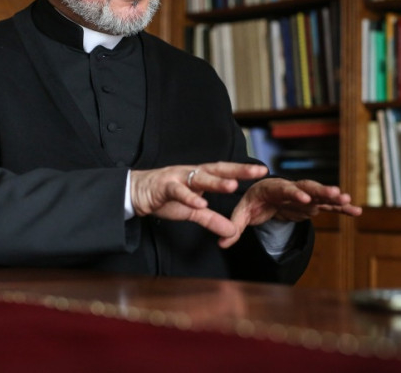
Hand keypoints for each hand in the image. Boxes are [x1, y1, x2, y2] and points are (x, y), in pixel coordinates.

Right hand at [130, 162, 268, 239]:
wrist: (137, 193)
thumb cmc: (166, 197)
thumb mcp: (193, 211)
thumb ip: (212, 220)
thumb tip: (231, 232)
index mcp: (200, 176)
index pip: (225, 172)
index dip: (243, 171)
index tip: (263, 171)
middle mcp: (192, 173)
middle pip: (218, 169)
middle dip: (238, 170)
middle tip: (256, 171)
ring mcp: (178, 178)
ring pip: (200, 178)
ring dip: (216, 182)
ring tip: (232, 186)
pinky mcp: (164, 186)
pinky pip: (178, 191)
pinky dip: (189, 197)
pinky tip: (200, 203)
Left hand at [218, 178, 362, 248]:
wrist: (261, 195)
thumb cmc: (251, 201)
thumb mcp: (241, 212)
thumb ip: (234, 226)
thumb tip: (222, 242)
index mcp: (274, 187)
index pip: (286, 189)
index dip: (296, 194)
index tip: (306, 199)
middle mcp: (292, 189)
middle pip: (308, 188)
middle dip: (322, 191)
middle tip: (336, 194)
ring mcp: (304, 196)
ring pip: (321, 196)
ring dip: (335, 199)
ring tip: (349, 202)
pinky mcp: (311, 205)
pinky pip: (328, 205)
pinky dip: (341, 208)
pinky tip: (356, 212)